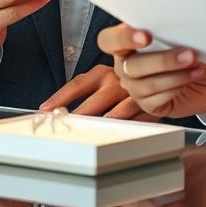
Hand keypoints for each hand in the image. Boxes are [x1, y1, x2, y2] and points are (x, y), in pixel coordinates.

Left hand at [40, 64, 158, 119]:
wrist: (160, 72)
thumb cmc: (122, 82)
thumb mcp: (103, 81)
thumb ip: (85, 93)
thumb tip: (54, 110)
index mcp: (101, 73)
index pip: (77, 85)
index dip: (61, 97)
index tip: (44, 109)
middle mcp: (117, 79)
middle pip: (98, 98)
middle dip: (83, 113)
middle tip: (69, 124)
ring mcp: (135, 91)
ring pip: (120, 108)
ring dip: (108, 120)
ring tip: (96, 130)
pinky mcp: (151, 104)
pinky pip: (140, 117)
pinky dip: (130, 125)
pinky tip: (121, 134)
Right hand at [98, 25, 205, 119]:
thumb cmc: (192, 49)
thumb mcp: (179, 34)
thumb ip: (165, 30)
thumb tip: (167, 26)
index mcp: (126, 43)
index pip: (108, 40)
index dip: (123, 38)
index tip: (146, 36)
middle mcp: (126, 66)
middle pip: (131, 66)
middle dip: (163, 60)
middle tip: (188, 54)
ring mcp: (135, 87)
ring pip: (146, 84)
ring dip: (176, 75)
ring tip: (195, 66)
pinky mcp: (149, 105)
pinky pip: (156, 100)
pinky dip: (177, 87)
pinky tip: (190, 78)